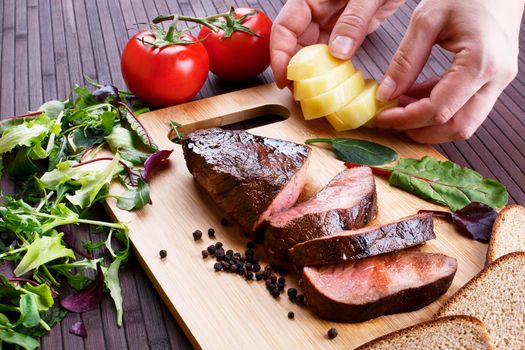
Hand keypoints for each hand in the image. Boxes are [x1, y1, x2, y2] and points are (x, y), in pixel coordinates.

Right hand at [270, 0, 404, 87]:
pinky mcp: (345, 30)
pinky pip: (331, 52)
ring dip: (312, 72)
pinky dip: (330, 68)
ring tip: (314, 93)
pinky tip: (332, 82)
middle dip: (294, 69)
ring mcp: (330, 20)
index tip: (284, 79)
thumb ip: (353, 20)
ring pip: (311, 50)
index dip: (279, 54)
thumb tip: (338, 53)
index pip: (284, 27)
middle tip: (300, 93)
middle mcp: (316, 9)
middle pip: (294, 42)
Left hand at [374, 0, 522, 142]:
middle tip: (390, 119)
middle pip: (456, 127)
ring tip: (399, 105)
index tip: (381, 117)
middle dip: (419, 129)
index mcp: (480, 63)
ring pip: (463, 123)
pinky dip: (438, 109)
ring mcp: (498, 82)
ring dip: (429, 122)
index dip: (406, 119)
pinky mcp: (492, 81)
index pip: (439, 110)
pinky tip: (414, 95)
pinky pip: (465, 108)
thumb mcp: (426, 20)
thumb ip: (405, 59)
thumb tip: (385, 94)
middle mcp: (495, 78)